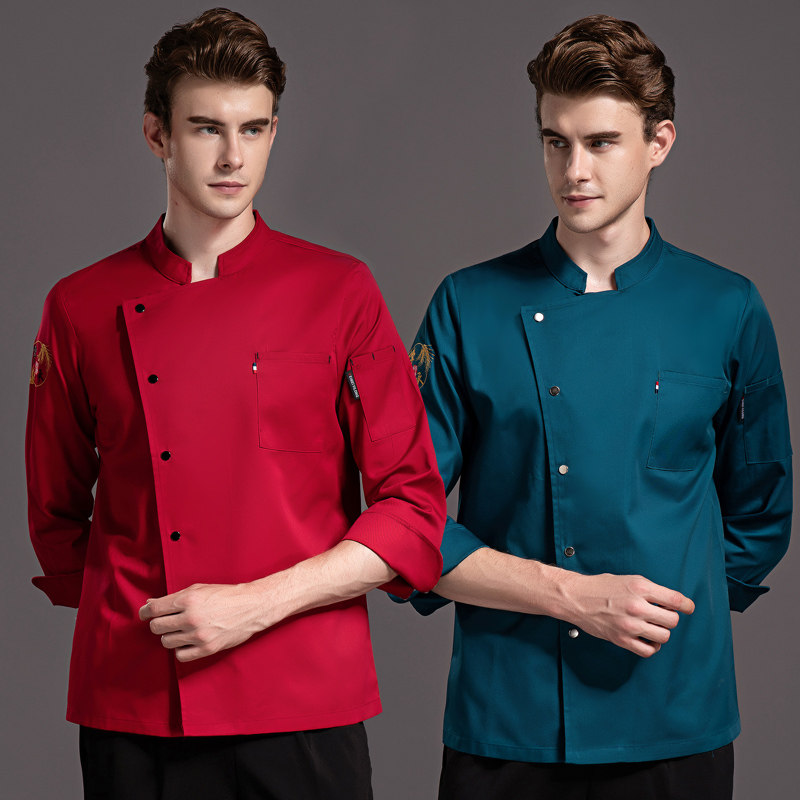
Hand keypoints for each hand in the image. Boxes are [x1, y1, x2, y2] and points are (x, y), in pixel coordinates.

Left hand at [139, 583, 266, 661]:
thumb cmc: (225, 595)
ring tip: (181, 630)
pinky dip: (181, 649)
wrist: (251, 606)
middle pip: (157, 627)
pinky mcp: (207, 649)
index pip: (154, 610)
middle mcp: (192, 617)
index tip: (144, 614)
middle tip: (167, 621)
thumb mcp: (198, 589)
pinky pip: (180, 655)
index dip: (145, 613)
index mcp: (189, 599)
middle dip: (159, 623)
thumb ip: (173, 598)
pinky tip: (187, 641)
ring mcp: (199, 635)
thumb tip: (149, 605)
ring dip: (170, 636)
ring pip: (166, 642)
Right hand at [563, 572, 694, 657]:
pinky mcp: (622, 639)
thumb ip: (650, 591)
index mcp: (640, 588)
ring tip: (652, 627)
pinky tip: (646, 639)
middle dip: (669, 618)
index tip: (688, 608)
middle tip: (661, 615)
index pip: (676, 600)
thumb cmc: (600, 587)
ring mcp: (630, 624)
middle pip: (672, 620)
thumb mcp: (628, 580)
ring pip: (664, 636)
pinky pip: (648, 651)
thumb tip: (669, 603)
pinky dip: (651, 647)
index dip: (686, 606)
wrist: (577, 597)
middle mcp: (637, 606)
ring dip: (661, 632)